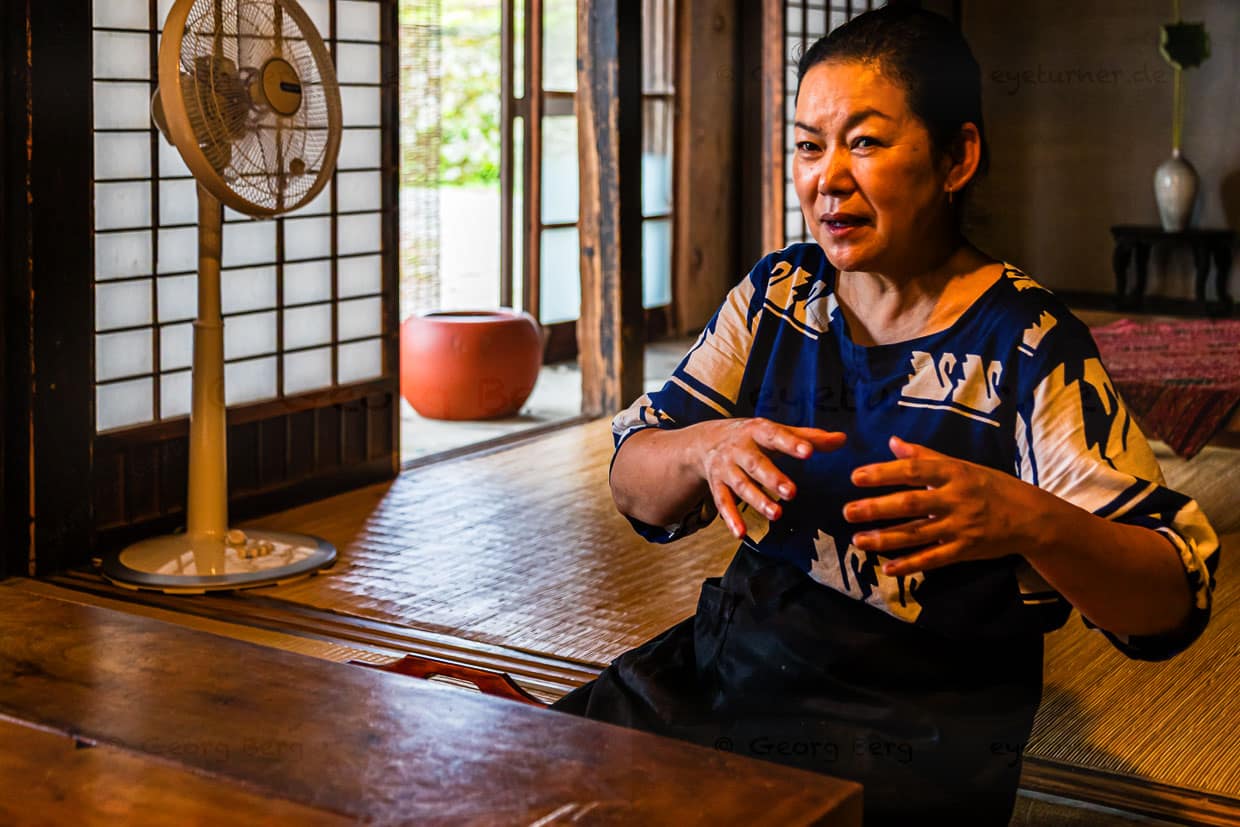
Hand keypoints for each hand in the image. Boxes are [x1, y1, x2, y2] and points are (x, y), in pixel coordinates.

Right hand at [695, 418, 845, 537]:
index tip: (809, 452)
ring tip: (777, 515)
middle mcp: (738, 449)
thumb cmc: (754, 437)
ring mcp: (725, 468)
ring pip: (740, 485)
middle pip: (755, 464)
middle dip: (772, 478)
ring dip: (757, 500)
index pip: (775, 436)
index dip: (791, 444)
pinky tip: (741, 534)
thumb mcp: (777, 431)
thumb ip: (810, 437)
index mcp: (757, 431)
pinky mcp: (716, 486)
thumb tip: (842, 439)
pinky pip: (722, 503)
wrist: (706, 441)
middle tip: (792, 492)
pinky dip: (730, 519)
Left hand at [843, 435, 1049, 575]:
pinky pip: (934, 559)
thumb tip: (892, 442)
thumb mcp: (960, 465)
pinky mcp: (966, 550)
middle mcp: (955, 498)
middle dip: (877, 508)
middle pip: (911, 503)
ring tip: (859, 540)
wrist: (1031, 517)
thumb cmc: (989, 486)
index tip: (856, 476)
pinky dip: (910, 565)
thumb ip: (924, 455)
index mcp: (953, 473)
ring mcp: (961, 526)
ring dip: (885, 539)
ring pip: (917, 534)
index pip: (913, 470)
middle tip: (848, 512)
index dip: (884, 473)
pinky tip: (887, 569)